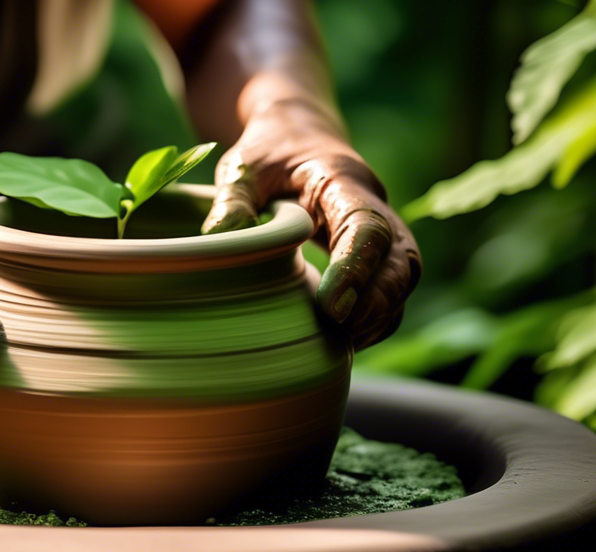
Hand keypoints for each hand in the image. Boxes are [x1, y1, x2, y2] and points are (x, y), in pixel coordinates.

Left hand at [202, 98, 420, 349]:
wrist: (296, 134)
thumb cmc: (267, 150)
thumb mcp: (243, 165)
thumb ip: (232, 199)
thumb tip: (221, 237)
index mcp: (342, 179)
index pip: (366, 226)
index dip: (356, 268)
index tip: (332, 307)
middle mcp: (374, 204)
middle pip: (401, 257)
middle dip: (379, 299)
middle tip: (343, 332)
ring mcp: (382, 227)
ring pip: (404, 274)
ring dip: (382, 312)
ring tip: (346, 343)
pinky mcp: (376, 250)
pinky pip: (393, 286)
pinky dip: (379, 315)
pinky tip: (350, 338)